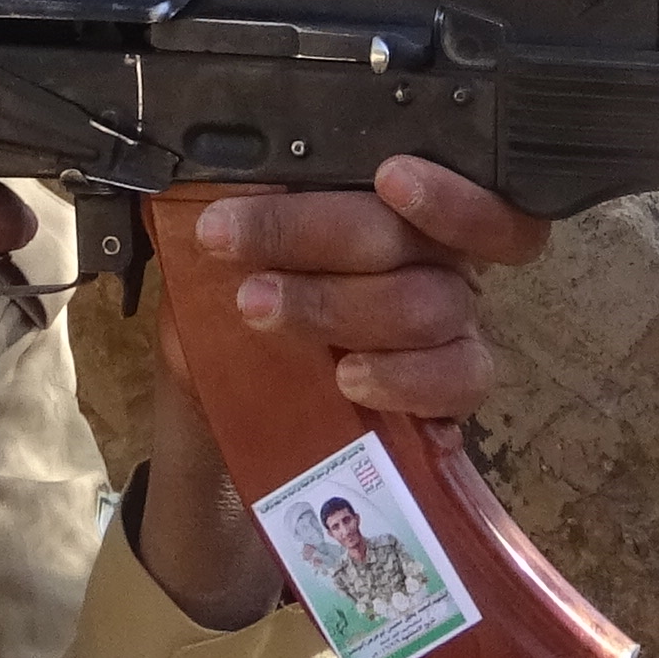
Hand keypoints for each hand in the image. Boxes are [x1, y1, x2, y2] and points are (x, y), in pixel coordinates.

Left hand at [129, 160, 550, 632]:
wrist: (217, 481)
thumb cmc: (220, 365)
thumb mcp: (200, 299)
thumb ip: (214, 247)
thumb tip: (208, 189)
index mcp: (381, 223)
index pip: (450, 188)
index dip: (443, 187)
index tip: (387, 177)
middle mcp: (431, 270)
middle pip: (421, 239)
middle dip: (320, 232)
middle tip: (233, 243)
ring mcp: (446, 338)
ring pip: (435, 306)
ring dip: (342, 303)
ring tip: (261, 310)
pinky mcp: (447, 409)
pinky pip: (458, 382)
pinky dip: (404, 377)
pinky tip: (350, 379)